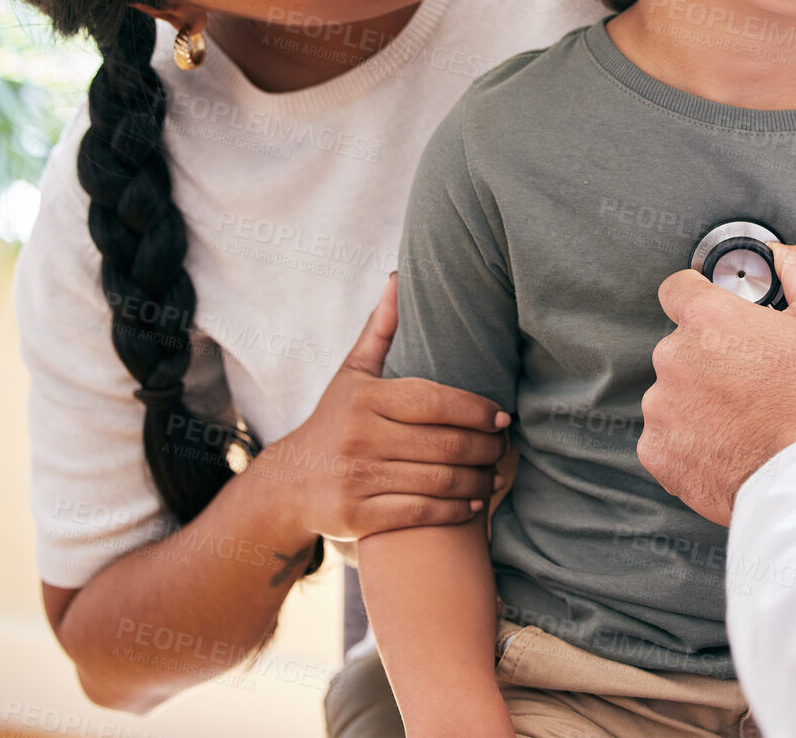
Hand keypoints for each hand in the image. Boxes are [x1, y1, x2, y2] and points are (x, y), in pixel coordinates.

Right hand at [261, 273, 509, 543]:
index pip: (435, 402)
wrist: (289, 483)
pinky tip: (473, 504)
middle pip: (444, 444)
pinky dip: (454, 510)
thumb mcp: (352, 374)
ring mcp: (359, 479)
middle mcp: (361, 438)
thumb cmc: (335, 420)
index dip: (476, 410)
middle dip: (485, 448)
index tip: (504, 416)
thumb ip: (382, 330)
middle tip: (506, 447)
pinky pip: (420, 513)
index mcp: (366, 398)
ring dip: (477, 480)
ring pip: (438, 481)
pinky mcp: (359, 517)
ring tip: (497, 474)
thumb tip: (399, 278)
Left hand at [639, 243, 795, 525]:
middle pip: (682, 344)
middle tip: (754, 379)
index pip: (679, 288)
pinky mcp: (658, 452)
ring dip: (701, 399)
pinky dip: (692, 440)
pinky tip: (729, 445)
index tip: (722, 316)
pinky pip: (668, 435)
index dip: (702, 297)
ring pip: (675, 391)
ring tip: (746, 418)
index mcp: (707, 319)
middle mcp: (673, 358)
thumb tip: (781, 254)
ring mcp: (660, 408)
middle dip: (712, 357)